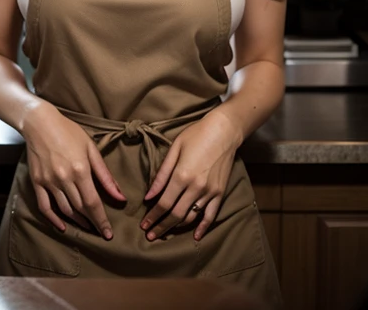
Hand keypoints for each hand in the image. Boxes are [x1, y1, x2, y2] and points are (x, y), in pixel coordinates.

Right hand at [22, 101, 125, 238]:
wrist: (40, 122)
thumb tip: (120, 196)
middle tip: (100, 231)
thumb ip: (105, 175)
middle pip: (80, 209)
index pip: (93, 203)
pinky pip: (44, 206)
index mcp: (80, 170)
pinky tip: (62, 226)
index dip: (102, 220)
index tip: (108, 233)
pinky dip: (53, 219)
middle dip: (92, 223)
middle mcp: (64, 179)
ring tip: (87, 227)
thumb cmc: (69, 132)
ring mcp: (49, 181)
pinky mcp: (37, 182)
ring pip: (65, 210)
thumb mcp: (91, 148)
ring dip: (77, 222)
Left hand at [140, 108, 240, 240]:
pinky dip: (203, 228)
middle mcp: (196, 187)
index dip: (152, 217)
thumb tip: (148, 196)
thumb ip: (161, 174)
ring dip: (177, 228)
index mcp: (182, 175)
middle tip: (150, 235)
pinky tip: (195, 236)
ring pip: (191, 217)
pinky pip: (211, 215)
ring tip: (165, 232)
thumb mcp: (174, 149)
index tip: (144, 225)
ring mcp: (210, 191)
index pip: (163, 203)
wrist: (224, 130)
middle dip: (161, 226)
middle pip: (175, 215)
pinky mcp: (220, 192)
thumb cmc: (196, 135)